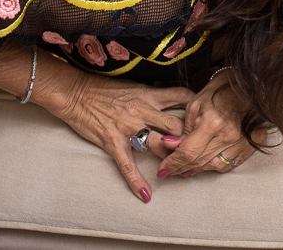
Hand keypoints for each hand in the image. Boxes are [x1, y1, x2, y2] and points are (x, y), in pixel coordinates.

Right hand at [53, 75, 195, 202]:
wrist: (76, 93)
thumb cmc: (106, 89)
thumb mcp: (136, 86)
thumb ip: (156, 95)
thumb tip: (176, 100)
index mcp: (150, 95)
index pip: (182, 97)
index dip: (196, 109)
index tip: (206, 119)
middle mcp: (142, 110)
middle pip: (175, 125)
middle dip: (188, 139)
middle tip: (198, 151)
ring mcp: (128, 128)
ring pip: (157, 144)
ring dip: (170, 158)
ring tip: (181, 171)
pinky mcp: (113, 142)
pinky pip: (127, 165)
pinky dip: (137, 182)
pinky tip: (146, 195)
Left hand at [156, 70, 266, 177]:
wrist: (249, 85)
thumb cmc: (219, 91)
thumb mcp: (195, 105)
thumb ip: (184, 130)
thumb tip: (171, 147)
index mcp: (212, 122)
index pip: (188, 152)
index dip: (172, 163)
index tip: (162, 169)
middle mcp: (228, 136)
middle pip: (199, 162)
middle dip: (181, 168)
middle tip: (169, 170)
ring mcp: (242, 142)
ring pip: (214, 166)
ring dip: (197, 170)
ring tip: (185, 169)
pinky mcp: (252, 145)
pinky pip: (229, 164)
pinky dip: (215, 166)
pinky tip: (205, 165)